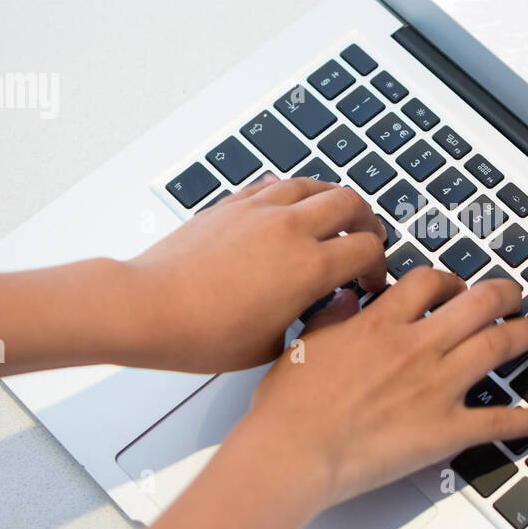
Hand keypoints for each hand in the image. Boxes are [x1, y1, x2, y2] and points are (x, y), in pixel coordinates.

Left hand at [119, 175, 388, 372]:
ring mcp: (259, 211)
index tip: (369, 281)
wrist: (149, 308)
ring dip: (332, 199)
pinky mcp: (231, 205)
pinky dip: (293, 192)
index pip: (367, 249)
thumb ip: (309, 322)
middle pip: (351, 203)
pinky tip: (289, 207)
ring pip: (314, 184)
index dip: (378, 266)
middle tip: (366, 239)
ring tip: (334, 217)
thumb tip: (324, 307)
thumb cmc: (204, 334)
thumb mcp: (273, 344)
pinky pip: (275, 184)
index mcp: (308, 267)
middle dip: (367, 221)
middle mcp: (290, 230)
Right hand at [237, 268, 527, 510]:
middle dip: (502, 295)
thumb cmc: (289, 406)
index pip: (429, 282)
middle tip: (512, 295)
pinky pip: (499, 421)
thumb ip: (331, 315)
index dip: (450, 279)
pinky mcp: (446, 429)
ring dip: (526, 335)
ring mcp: (436, 387)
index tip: (455, 286)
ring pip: (497, 347)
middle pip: (477, 304)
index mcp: (381, 324)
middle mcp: (416, 347)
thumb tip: (345, 296)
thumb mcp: (304, 343)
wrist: (292, 451)